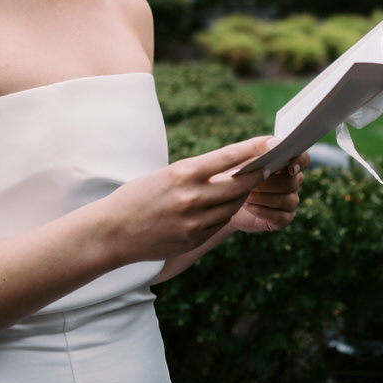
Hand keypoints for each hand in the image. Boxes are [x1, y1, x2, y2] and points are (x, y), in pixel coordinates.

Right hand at [107, 137, 272, 261]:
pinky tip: (224, 206)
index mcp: (183, 173)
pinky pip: (219, 223)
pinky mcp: (193, 240)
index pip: (229, 157)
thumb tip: (231, 167)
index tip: (271, 143)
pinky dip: (225, 212)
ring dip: (241, 195)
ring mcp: (194, 222)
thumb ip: (197, 172)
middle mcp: (192, 197)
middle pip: (239, 184)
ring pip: (233, 206)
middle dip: (255, 175)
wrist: (112, 232)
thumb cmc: (137, 196)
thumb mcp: (166, 174)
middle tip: (267, 166)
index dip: (254, 150)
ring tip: (246, 186)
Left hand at [230, 152, 307, 233]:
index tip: (290, 168)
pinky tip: (247, 206)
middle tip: (248, 182)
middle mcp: (293, 182)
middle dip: (268, 183)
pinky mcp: (283, 219)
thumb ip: (258, 148)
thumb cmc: (234, 175)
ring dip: (262, 197)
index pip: (304, 160)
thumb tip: (274, 145)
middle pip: (292, 182)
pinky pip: (279, 216)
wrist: (224, 202)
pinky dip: (261, 210)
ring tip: (245, 194)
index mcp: (286, 163)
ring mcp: (290, 201)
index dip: (300, 162)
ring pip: (284, 199)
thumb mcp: (242, 158)